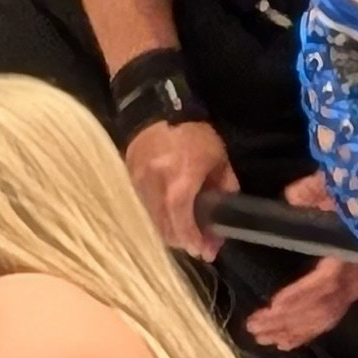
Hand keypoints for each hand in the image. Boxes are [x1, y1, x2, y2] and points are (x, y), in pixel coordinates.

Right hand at [125, 120, 237, 261]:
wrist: (159, 106)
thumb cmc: (194, 131)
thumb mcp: (218, 158)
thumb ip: (224, 188)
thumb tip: (226, 215)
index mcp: (180, 183)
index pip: (183, 226)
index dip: (194, 242)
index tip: (206, 251)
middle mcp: (157, 189)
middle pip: (167, 231)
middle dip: (184, 242)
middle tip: (199, 245)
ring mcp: (140, 185)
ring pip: (154, 223)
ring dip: (171, 233)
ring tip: (185, 233)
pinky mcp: (131, 180)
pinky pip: (145, 209)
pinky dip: (159, 217)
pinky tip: (171, 216)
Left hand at [246, 174, 357, 351]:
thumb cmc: (353, 194)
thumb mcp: (334, 185)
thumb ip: (313, 191)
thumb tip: (291, 198)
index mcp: (351, 251)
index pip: (326, 281)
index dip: (300, 295)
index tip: (273, 305)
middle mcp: (355, 276)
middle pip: (321, 307)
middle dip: (287, 321)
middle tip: (255, 329)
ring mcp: (354, 288)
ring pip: (323, 318)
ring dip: (291, 331)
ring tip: (262, 337)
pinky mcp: (349, 295)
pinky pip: (328, 320)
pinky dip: (306, 334)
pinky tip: (284, 342)